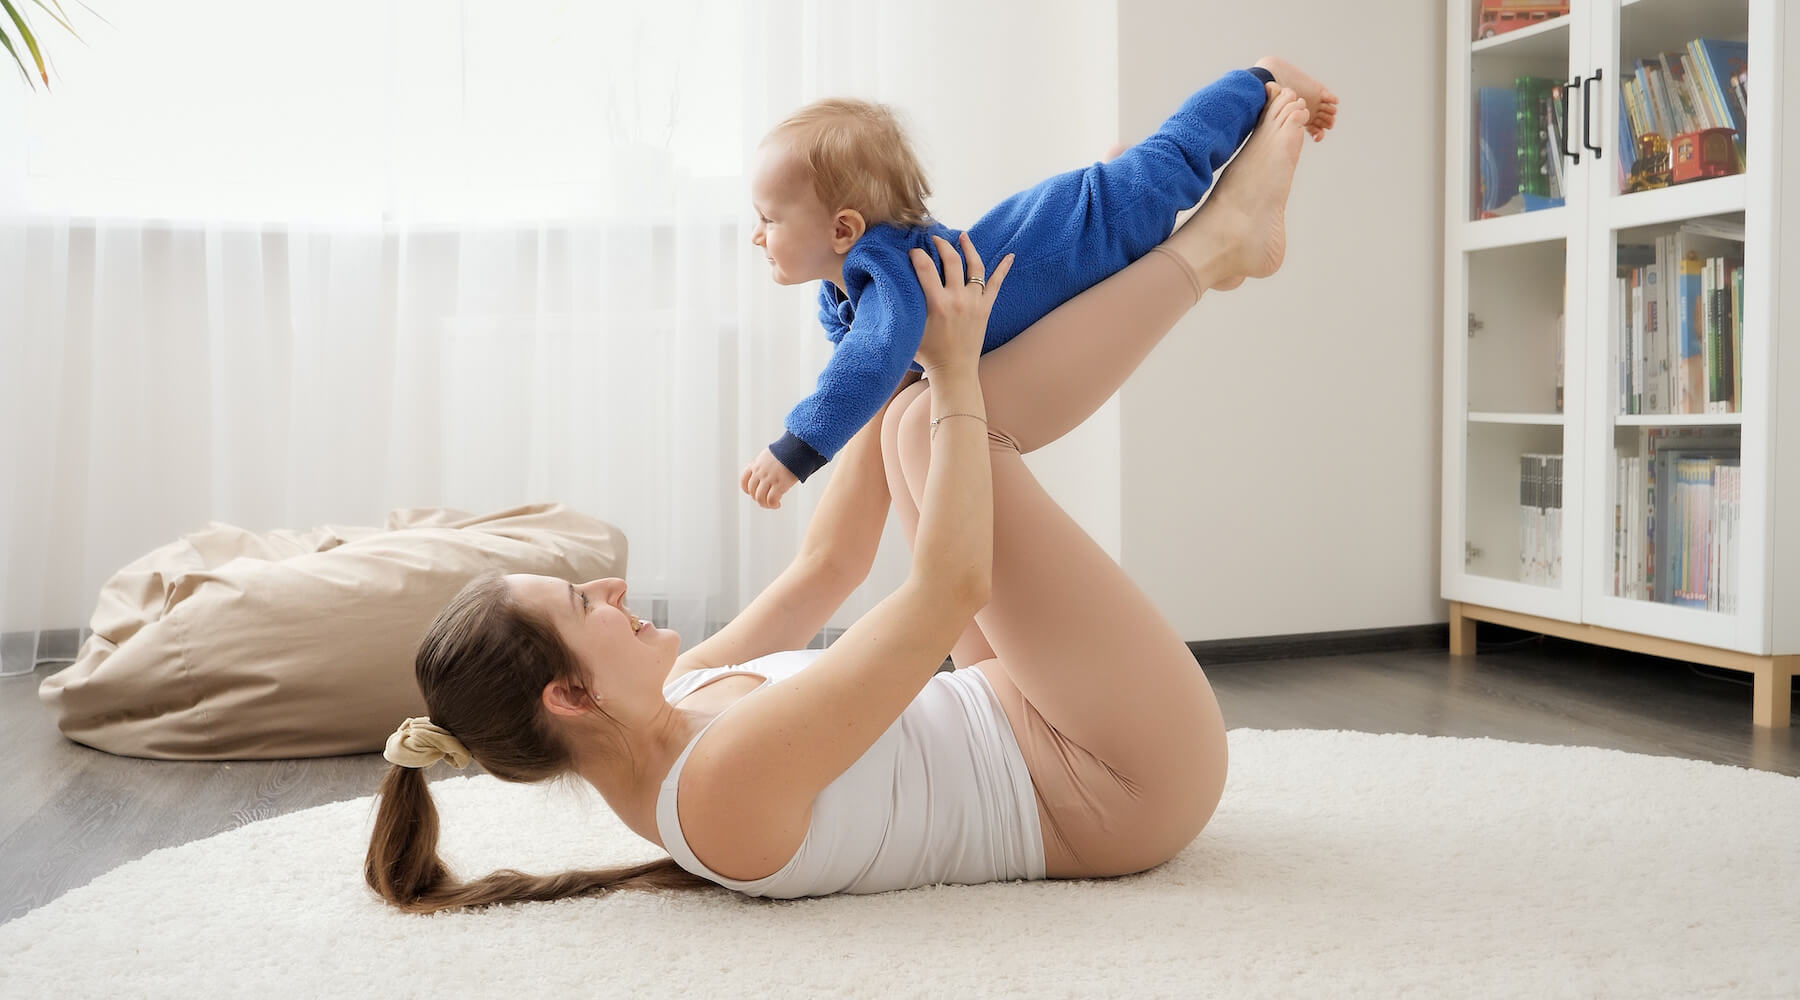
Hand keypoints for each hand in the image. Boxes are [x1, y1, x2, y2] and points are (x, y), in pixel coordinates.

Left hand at [741, 448, 798, 508]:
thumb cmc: (788, 451)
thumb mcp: (770, 455)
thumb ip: (764, 464)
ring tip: (773, 505)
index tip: (754, 493)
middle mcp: (760, 472)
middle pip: (752, 491)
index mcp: (757, 464)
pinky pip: (771, 500)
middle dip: (758, 498)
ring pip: (760, 498)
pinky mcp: (780, 484)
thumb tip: (765, 474)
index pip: (744, 480)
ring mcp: (769, 478)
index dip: (747, 489)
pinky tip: (778, 504)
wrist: (798, 447)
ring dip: (765, 504)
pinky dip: (773, 505)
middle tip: (767, 500)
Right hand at [908, 233, 1012, 374]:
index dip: (917, 254)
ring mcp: (974, 302)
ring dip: (969, 248)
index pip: (925, 267)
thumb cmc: (928, 353)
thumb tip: (892, 286)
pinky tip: (1010, 255)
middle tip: (935, 239)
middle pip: (951, 260)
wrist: (954, 371)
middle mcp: (958, 299)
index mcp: (937, 303)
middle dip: (941, 245)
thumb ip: (905, 306)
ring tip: (963, 236)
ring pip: (975, 267)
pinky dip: (1003, 268)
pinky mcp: (986, 308)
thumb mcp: (911, 328)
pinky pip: (997, 284)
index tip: (912, 251)